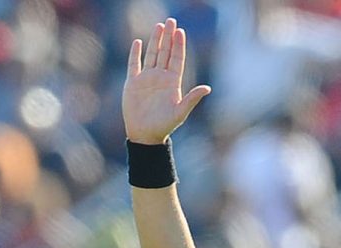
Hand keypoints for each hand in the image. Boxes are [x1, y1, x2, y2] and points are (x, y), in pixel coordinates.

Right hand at [123, 17, 210, 144]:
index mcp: (173, 82)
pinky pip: (134, 64)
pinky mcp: (133, 82)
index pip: (177, 59)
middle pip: (165, 52)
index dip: (179, 45)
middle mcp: (160, 77)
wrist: (145, 134)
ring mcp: (147, 79)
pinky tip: (139, 42)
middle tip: (171, 21)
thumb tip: (208, 88)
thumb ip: (192, 98)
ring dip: (155, 40)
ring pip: (152, 54)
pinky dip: (136, 53)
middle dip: (168, 37)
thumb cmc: (165, 125)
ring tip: (159, 26)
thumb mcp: (181, 111)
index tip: (181, 31)